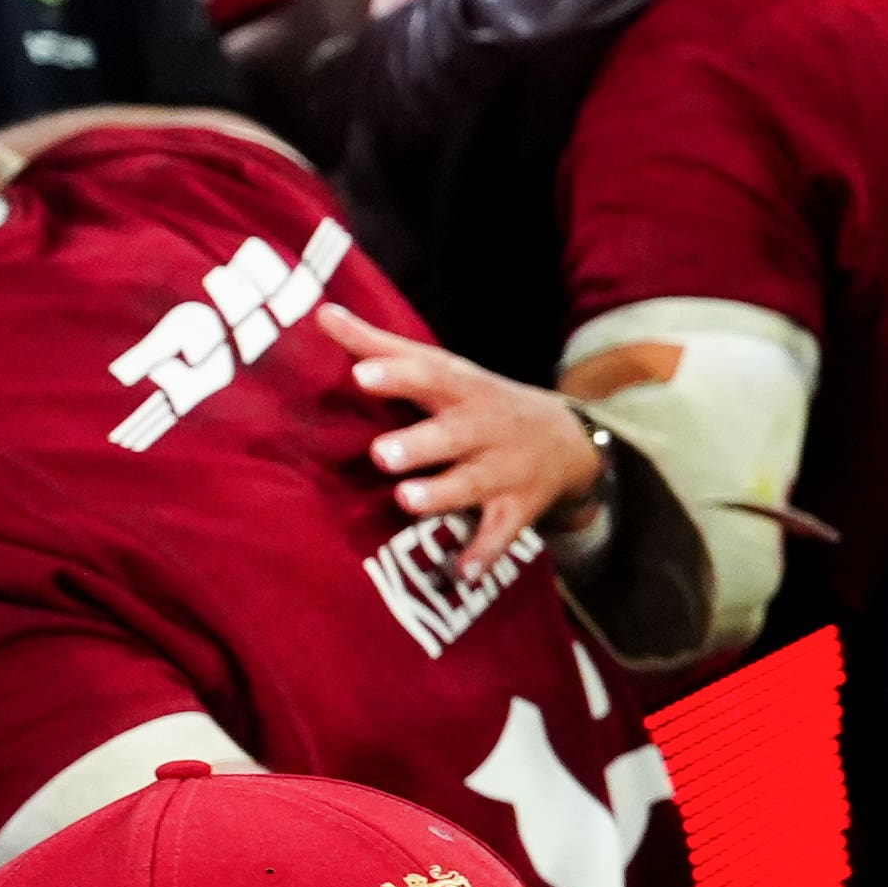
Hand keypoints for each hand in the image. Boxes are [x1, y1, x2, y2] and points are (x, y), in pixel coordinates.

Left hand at [316, 302, 606, 562]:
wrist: (566, 441)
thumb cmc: (479, 402)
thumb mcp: (443, 369)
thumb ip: (380, 346)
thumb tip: (322, 313)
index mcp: (463, 390)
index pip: (430, 377)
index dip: (396, 376)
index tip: (360, 374)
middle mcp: (485, 428)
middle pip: (454, 434)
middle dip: (421, 444)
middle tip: (381, 453)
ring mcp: (504, 470)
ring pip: (472, 484)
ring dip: (442, 495)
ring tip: (408, 501)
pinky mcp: (517, 509)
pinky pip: (500, 534)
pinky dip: (483, 553)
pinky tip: (461, 573)